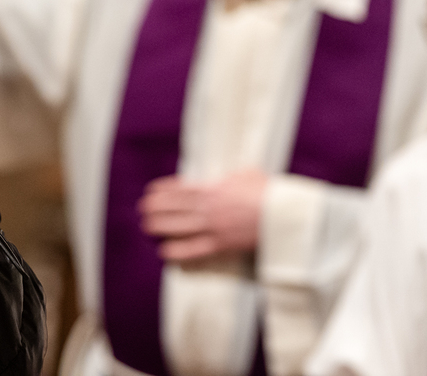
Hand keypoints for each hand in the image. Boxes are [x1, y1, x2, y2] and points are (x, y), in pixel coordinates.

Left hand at [137, 169, 267, 260]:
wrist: (284, 215)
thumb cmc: (269, 192)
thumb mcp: (247, 174)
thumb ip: (231, 177)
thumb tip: (225, 177)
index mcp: (213, 189)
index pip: (180, 189)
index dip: (163, 190)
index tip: (150, 191)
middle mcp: (209, 208)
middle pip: (175, 208)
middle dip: (156, 208)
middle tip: (142, 209)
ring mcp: (214, 228)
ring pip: (179, 227)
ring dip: (160, 226)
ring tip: (146, 226)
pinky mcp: (222, 246)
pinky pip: (195, 250)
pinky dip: (178, 251)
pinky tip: (164, 251)